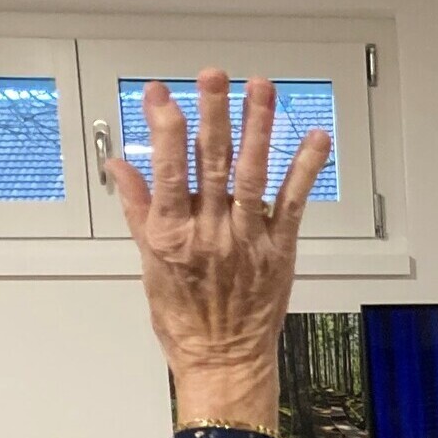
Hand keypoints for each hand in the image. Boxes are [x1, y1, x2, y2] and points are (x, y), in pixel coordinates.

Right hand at [110, 71, 330, 426]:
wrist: (224, 363)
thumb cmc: (184, 322)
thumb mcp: (148, 265)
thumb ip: (138, 210)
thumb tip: (122, 167)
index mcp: (171, 235)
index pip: (167, 169)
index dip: (165, 126)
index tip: (161, 92)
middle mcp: (209, 233)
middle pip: (210, 161)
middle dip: (213, 113)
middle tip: (214, 74)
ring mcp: (247, 241)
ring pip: (252, 173)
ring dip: (258, 128)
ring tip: (262, 89)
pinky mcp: (279, 251)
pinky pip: (293, 203)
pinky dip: (305, 169)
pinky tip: (315, 139)